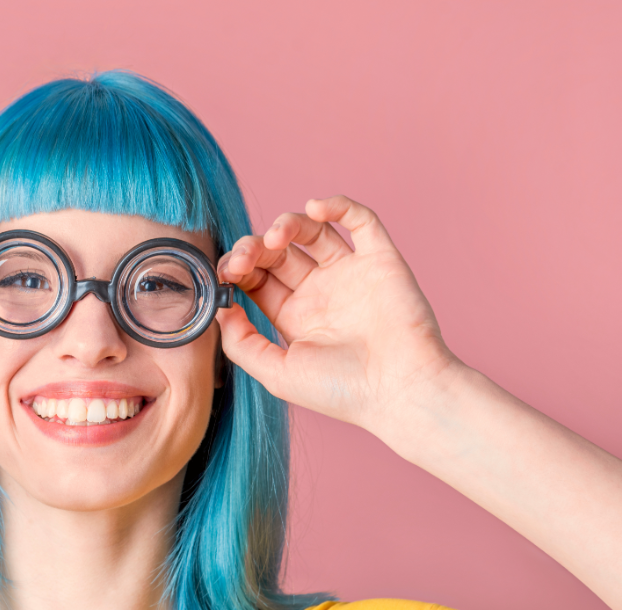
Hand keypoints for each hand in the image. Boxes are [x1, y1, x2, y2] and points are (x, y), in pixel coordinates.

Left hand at [215, 196, 461, 434]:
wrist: (400, 389)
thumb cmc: (342, 391)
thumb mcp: (276, 373)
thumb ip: (241, 343)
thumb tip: (221, 309)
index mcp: (294, 317)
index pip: (257, 278)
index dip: (238, 268)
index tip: (226, 272)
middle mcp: (320, 292)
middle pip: (278, 252)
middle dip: (254, 247)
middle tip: (245, 257)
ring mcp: (350, 274)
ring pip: (313, 231)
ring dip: (287, 224)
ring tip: (275, 237)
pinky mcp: (381, 260)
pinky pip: (360, 221)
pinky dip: (337, 206)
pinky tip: (315, 210)